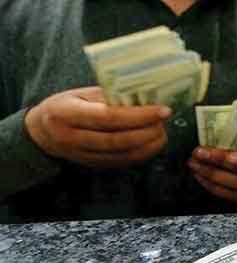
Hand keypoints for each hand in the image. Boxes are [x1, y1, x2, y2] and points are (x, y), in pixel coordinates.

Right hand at [25, 87, 169, 167]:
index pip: (109, 117)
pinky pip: (122, 162)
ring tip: (162, 132)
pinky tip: (153, 144)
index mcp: (66, 113)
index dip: (139, 115)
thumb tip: (144, 96)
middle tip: (164, 122)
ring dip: (148, 145)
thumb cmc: (65, 106)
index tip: (162, 110)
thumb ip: (108, 96)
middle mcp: (72, 138)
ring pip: (122, 154)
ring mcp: (82, 155)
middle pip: (118, 139)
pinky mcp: (92, 165)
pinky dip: (142, 154)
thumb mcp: (79, 94)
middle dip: (147, 131)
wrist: (42, 133)